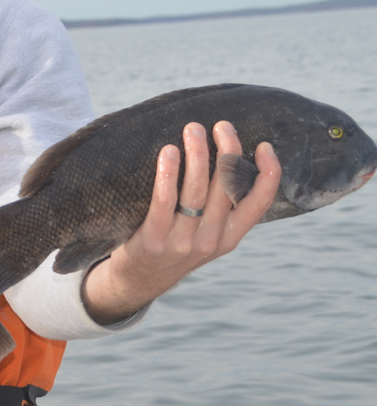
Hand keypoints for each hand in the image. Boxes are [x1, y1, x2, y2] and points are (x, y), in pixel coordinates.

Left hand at [82, 120, 281, 324]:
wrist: (137, 280)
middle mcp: (211, 240)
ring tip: (193, 128)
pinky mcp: (154, 240)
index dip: (268, 174)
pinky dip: (168, 174)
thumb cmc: (173, 244)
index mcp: (229, 237)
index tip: (264, 145)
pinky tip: (168, 152)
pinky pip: (164, 201)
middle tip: (220, 125)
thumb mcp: (205, 234)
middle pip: (225, 188)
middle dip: (227, 151)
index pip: (258, 204)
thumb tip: (228, 157)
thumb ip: (219, 207)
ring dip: (197, 155)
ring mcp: (182, 242)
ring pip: (196, 191)